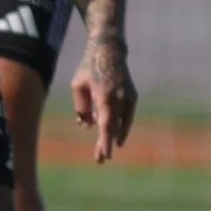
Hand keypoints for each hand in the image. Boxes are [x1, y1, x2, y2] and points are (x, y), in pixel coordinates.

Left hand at [71, 38, 136, 161]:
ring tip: (105, 150)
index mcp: (105, 96)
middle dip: (106, 144)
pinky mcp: (133, 97)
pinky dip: (121, 126)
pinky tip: (116, 136)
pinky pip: (127, 116)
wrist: (109, 51)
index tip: (105, 156)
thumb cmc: (88, 68)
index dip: (105, 142)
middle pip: (113, 128)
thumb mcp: (78, 86)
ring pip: (122, 124)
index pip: (106, 125)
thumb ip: (82, 107)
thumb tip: (88, 125)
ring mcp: (129, 98)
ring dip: (114, 137)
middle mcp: (120, 99)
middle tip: (100, 159)